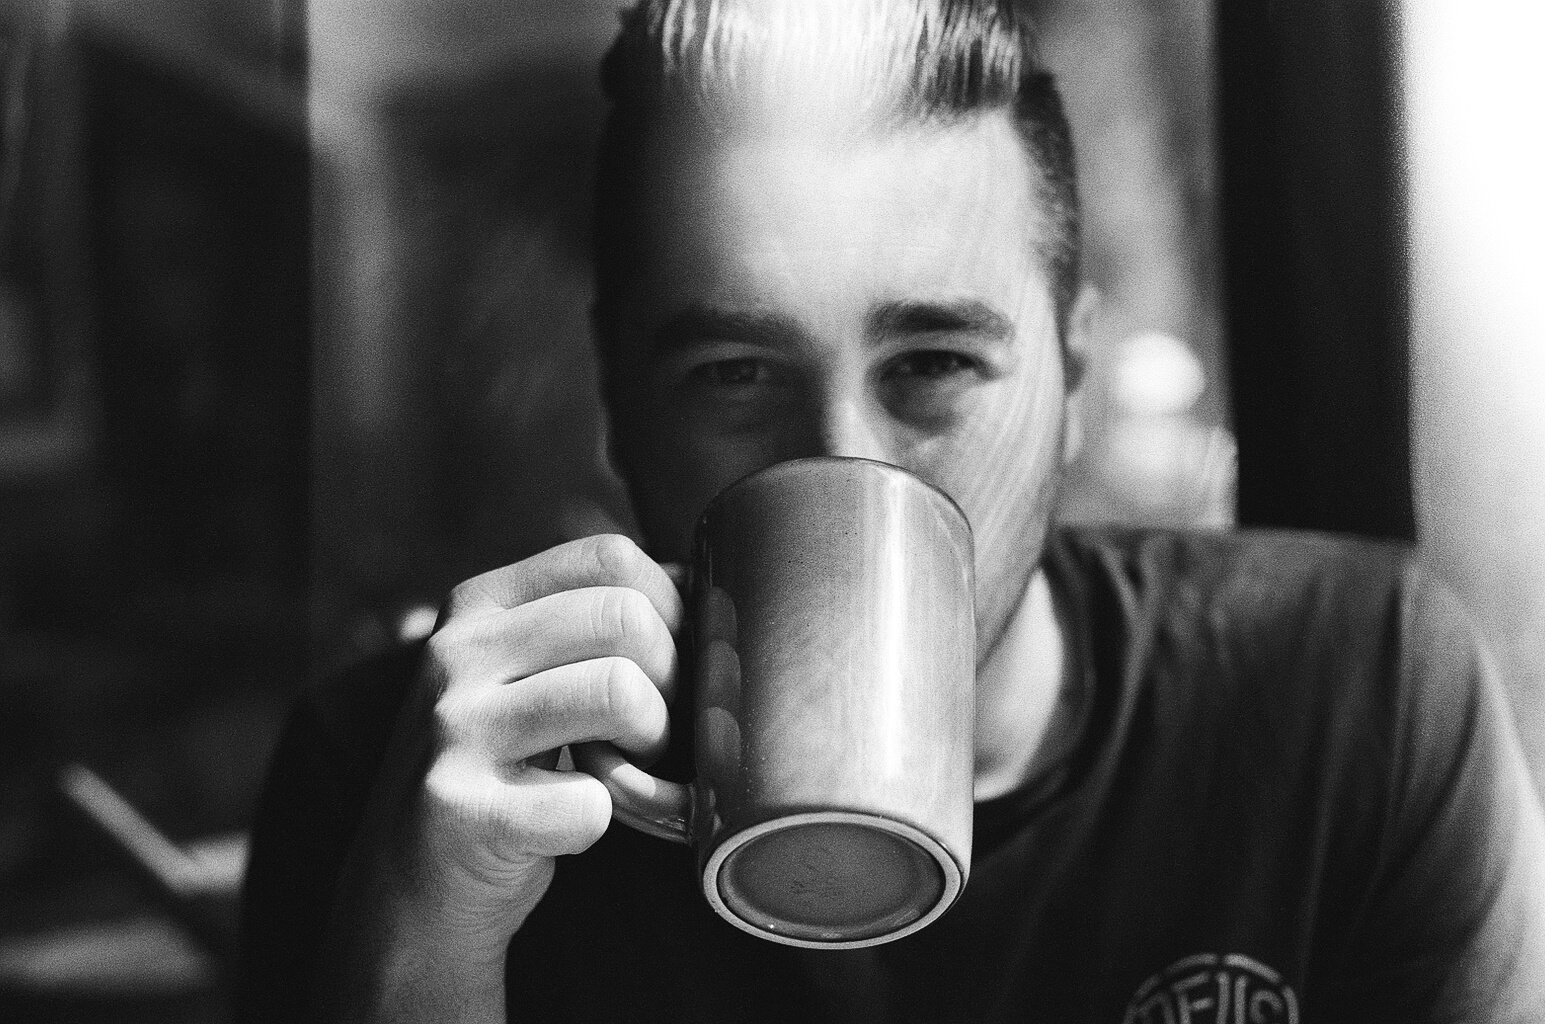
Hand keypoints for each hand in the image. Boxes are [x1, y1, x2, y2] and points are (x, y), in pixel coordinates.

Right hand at [316, 535, 683, 1020]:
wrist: (407, 885)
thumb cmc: (502, 767)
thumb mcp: (523, 670)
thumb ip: (589, 623)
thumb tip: (704, 585)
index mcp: (480, 604)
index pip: (611, 557)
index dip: (671, 608)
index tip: (670, 665)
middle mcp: (457, 652)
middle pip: (625, 618)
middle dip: (673, 679)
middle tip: (659, 730)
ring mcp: (454, 730)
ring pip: (618, 692)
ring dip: (653, 742)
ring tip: (635, 771)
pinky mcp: (463, 812)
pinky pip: (588, 802)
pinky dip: (607, 817)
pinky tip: (579, 822)